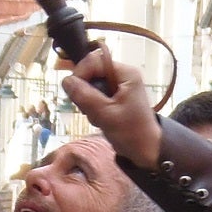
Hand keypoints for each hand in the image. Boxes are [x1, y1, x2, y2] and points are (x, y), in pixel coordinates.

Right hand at [61, 45, 162, 166]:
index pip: (95, 61)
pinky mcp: (115, 96)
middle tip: (86, 109)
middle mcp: (123, 75)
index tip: (73, 91)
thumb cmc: (131, 132)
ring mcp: (119, 86)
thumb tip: (66, 80)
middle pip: (92, 71)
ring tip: (96, 117)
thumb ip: (85, 96)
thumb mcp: (105, 114)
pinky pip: (96, 95)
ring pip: (91, 84)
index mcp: (126, 73)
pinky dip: (92, 106)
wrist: (146, 150)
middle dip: (84, 90)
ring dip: (88, 101)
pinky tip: (99, 118)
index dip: (81, 73)